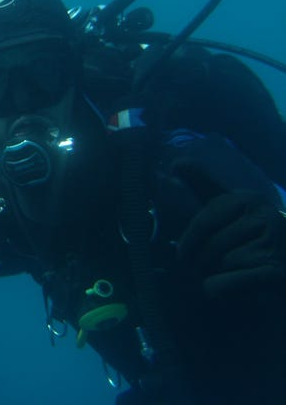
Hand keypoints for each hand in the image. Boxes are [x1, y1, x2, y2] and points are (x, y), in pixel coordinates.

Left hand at [174, 162, 285, 298]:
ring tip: (218, 273)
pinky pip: (228, 283)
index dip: (188, 242)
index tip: (181, 254)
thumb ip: (203, 183)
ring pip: (221, 264)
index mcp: (247, 199)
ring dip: (213, 274)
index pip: (204, 221)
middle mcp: (265, 216)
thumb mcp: (229, 204)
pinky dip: (217, 288)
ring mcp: (274, 244)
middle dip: (200, 261)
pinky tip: (219, 287)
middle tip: (197, 269)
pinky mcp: (276, 272)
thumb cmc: (250, 231)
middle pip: (212, 245)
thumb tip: (177, 162)